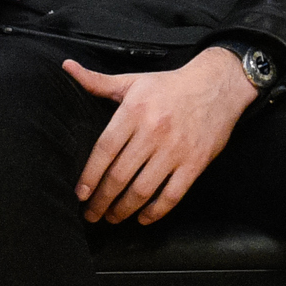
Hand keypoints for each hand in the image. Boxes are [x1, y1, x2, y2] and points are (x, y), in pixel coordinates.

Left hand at [65, 49, 253, 222]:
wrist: (218, 85)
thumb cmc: (171, 86)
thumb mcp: (133, 81)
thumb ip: (98, 81)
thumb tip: (68, 68)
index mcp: (134, 111)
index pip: (105, 150)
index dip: (90, 176)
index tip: (81, 194)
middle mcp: (153, 131)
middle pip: (120, 175)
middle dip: (101, 200)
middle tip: (91, 214)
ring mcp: (175, 150)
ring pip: (142, 189)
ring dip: (123, 209)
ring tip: (112, 217)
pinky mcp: (195, 163)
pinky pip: (172, 195)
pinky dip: (155, 211)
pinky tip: (143, 217)